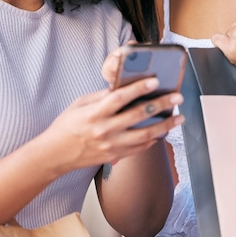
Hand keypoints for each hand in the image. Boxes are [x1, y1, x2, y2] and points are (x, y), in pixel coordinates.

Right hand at [43, 76, 183, 173]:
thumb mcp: (80, 104)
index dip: (138, 88)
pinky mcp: (115, 155)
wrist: (56, 154)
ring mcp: (112, 145)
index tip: (154, 81)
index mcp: (95, 113)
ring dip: (165, 126)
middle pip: (138, 116)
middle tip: (177, 97)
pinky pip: (140, 148)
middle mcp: (105, 130)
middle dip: (161, 105)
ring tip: (179, 118)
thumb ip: (102, 96)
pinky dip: (154, 139)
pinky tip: (163, 132)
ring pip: (145, 135)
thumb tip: (123, 88)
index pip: (120, 98)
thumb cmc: (67, 125)